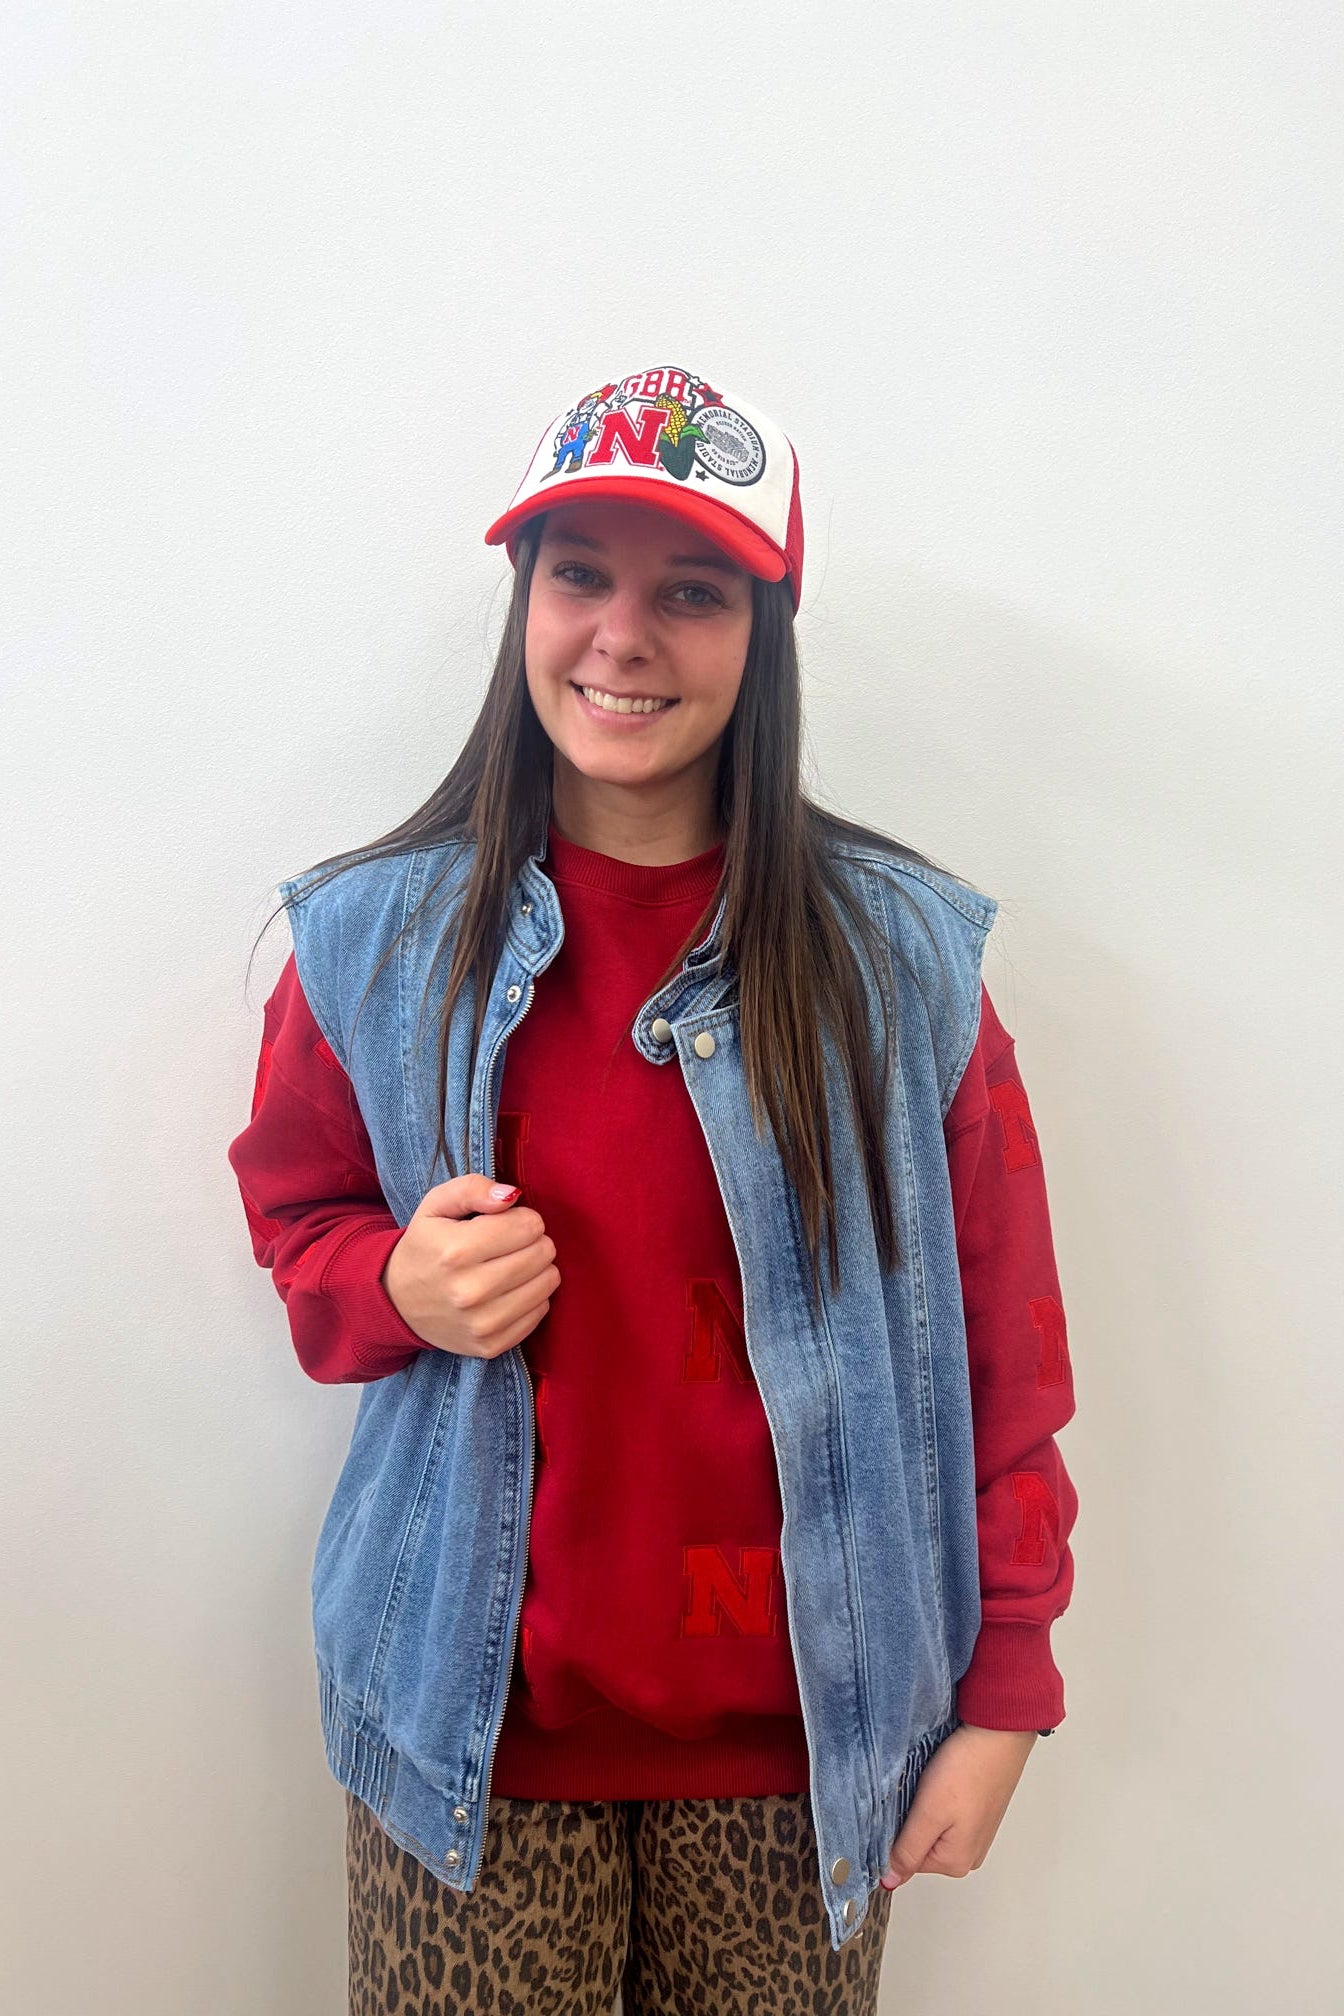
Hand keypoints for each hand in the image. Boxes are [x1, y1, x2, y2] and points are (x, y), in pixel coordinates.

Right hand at [381, 1173, 559, 1357]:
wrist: (397, 1302)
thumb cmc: (425, 1246)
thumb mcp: (435, 1205)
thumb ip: (472, 1188)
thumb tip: (511, 1195)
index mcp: (456, 1250)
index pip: (529, 1225)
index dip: (523, 1218)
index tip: (507, 1223)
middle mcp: (470, 1291)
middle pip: (542, 1253)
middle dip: (533, 1242)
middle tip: (510, 1245)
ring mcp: (481, 1324)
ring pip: (547, 1283)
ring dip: (537, 1269)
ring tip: (512, 1266)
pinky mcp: (491, 1346)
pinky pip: (539, 1313)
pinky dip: (531, 1298)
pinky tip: (509, 1292)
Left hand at [880, 1724, 1037, 1888]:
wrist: (998, 1733)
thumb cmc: (968, 1769)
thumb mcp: (929, 1814)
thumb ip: (907, 1851)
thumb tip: (889, 1881)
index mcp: (955, 1863)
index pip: (904, 1859)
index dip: (895, 1831)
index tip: (902, 1805)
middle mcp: (969, 1854)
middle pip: (919, 1845)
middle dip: (911, 1819)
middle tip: (919, 1792)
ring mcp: (975, 1833)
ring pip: (932, 1827)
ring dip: (925, 1807)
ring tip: (934, 1784)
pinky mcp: (977, 1813)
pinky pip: (946, 1814)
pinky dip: (938, 1798)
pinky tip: (943, 1781)